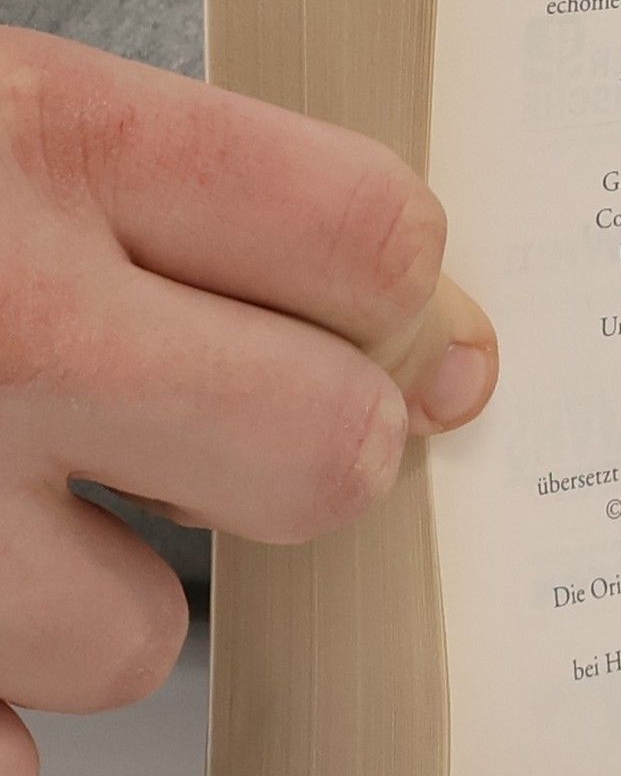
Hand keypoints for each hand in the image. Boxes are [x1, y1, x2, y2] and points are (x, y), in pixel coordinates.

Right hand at [0, 28, 497, 775]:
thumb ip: (171, 191)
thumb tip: (427, 334)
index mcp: (37, 136)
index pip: (367, 238)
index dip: (413, 297)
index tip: (410, 328)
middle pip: (326, 452)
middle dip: (319, 457)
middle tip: (257, 436)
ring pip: (136, 640)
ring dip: (77, 594)